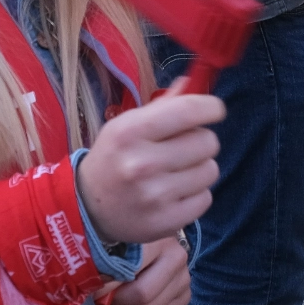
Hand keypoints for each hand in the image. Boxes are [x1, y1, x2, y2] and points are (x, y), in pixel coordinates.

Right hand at [76, 93, 222, 245]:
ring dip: (200, 168)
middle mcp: (142, 164)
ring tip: (178, 172)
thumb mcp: (127, 126)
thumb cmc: (115, 158)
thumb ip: (162, 106)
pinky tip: (176, 193)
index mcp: (130, 132)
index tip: (214, 110)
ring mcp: (155, 196)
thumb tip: (193, 83)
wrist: (89, 207)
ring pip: (210, 170)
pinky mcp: (166, 221)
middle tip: (184, 148)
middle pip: (207, 141)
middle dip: (201, 141)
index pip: (189, 110)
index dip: (211, 107)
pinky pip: (206, 198)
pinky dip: (196, 194)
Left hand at [99, 233, 190, 304]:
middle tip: (100, 299)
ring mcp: (184, 277)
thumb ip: (102, 260)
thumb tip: (90, 287)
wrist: (148, 236)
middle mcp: (177, 257)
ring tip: (112, 301)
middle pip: (142, 296)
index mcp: (157, 239)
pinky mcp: (185, 294)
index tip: (90, 290)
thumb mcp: (110, 240)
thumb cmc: (124, 238)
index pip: (130, 273)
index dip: (105, 286)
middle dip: (116, 302)